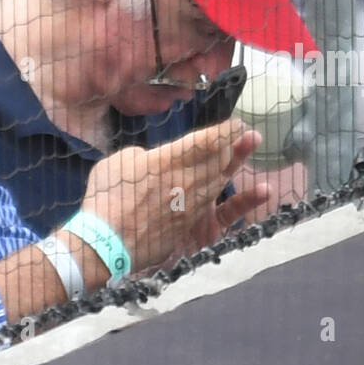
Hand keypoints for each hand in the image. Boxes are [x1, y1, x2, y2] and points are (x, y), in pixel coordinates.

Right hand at [81, 119, 266, 270]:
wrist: (106, 241)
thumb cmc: (107, 197)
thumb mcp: (119, 162)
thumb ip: (142, 156)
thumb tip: (152, 160)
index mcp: (169, 159)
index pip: (207, 141)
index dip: (224, 131)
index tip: (234, 123)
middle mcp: (188, 180)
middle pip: (219, 159)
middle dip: (234, 144)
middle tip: (245, 135)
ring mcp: (193, 204)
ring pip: (220, 181)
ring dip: (233, 164)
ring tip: (244, 150)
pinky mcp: (193, 226)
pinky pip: (220, 209)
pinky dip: (240, 199)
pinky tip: (257, 189)